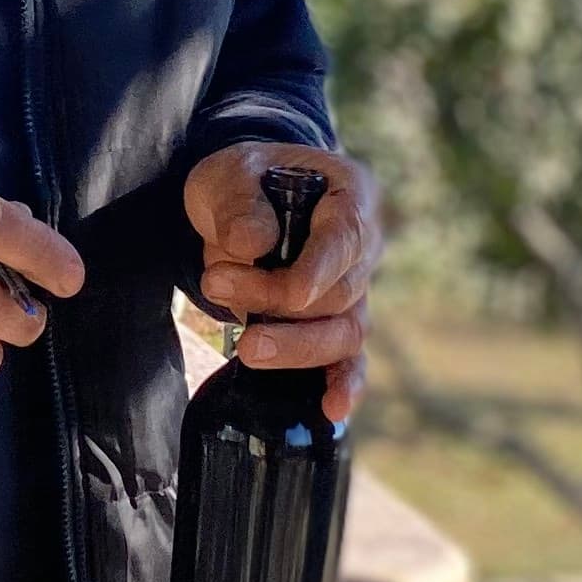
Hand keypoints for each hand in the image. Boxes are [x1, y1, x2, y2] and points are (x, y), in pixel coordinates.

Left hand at [185, 142, 380, 423]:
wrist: (240, 202)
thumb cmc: (243, 180)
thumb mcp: (230, 171)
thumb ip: (240, 201)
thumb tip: (252, 245)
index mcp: (352, 194)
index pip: (348, 236)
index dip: (320, 270)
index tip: (288, 294)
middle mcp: (366, 245)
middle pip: (340, 291)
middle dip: (277, 299)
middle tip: (215, 284)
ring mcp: (355, 289)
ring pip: (345, 332)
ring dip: (296, 346)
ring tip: (245, 347)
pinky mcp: (336, 324)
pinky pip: (349, 359)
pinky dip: (344, 384)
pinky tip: (332, 410)